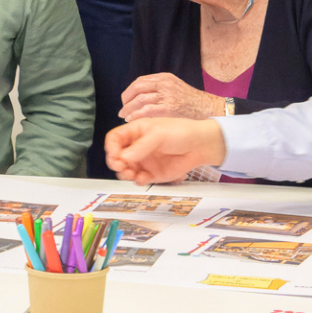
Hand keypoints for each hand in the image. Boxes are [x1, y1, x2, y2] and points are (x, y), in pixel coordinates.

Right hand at [104, 117, 226, 184]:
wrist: (200, 146)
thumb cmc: (180, 132)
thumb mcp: (158, 134)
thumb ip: (140, 146)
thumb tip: (123, 157)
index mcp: (135, 132)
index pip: (114, 139)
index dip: (111, 147)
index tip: (115, 155)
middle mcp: (136, 147)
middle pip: (116, 156)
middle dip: (115, 163)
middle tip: (121, 167)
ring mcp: (143, 161)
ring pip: (125, 170)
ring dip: (124, 174)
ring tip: (131, 174)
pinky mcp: (152, 173)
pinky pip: (139, 179)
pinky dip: (138, 181)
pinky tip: (145, 178)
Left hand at [119, 73, 225, 120]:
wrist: (209, 109)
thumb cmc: (192, 103)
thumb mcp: (176, 88)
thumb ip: (160, 90)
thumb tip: (141, 98)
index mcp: (165, 77)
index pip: (140, 81)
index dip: (130, 92)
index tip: (126, 101)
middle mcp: (164, 83)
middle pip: (136, 88)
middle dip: (126, 100)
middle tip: (123, 110)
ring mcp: (166, 95)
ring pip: (139, 99)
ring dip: (128, 109)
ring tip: (125, 116)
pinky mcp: (168, 107)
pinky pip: (146, 110)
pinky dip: (136, 115)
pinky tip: (132, 119)